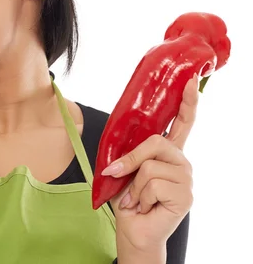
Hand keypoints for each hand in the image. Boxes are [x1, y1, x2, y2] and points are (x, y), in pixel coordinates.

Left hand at [103, 73, 198, 252]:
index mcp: (168, 151)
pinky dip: (139, 197)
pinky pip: (153, 184)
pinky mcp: (185, 196)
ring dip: (133, 186)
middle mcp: (181, 161)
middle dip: (130, 159)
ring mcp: (186, 179)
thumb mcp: (123, 168)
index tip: (191, 80)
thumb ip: (127, 152)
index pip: (182, 122)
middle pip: (155, 142)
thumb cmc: (127, 197)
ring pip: (149, 167)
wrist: (132, 229)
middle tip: (117, 175)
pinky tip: (145, 207)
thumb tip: (118, 148)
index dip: (187, 101)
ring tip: (137, 199)